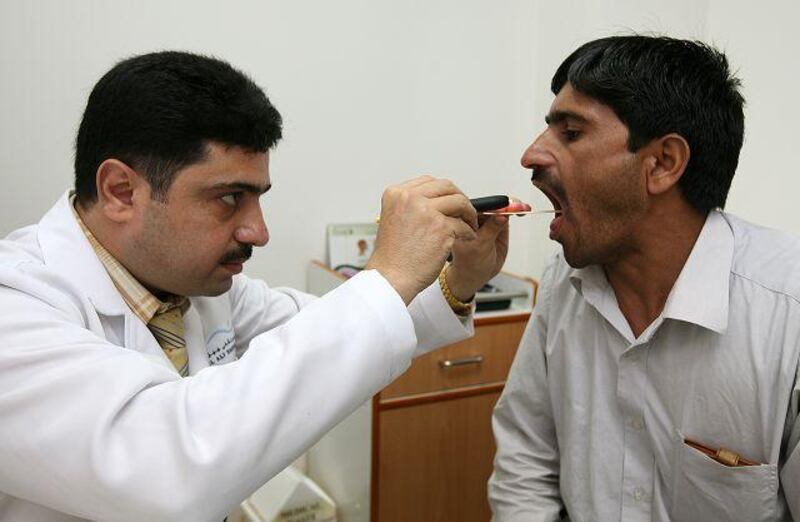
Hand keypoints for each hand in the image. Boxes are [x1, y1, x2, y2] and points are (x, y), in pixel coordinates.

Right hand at [366, 176, 476, 303]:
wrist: (390, 278)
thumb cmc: (392, 256)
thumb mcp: (394, 220)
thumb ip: (412, 207)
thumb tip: (437, 201)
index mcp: (396, 194)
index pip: (428, 182)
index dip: (444, 191)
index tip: (451, 200)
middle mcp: (410, 198)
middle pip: (446, 187)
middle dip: (460, 198)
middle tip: (466, 210)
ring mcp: (427, 212)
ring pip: (460, 202)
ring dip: (469, 214)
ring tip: (470, 225)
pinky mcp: (441, 228)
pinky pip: (464, 225)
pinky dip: (469, 232)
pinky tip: (467, 238)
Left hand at [446, 200, 530, 300]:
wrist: (474, 274)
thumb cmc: (470, 263)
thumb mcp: (481, 247)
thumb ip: (491, 230)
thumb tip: (502, 215)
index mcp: (464, 221)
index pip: (481, 208)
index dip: (496, 206)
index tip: (508, 207)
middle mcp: (474, 217)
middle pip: (493, 204)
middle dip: (508, 204)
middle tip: (520, 207)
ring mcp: (486, 220)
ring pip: (501, 207)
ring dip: (514, 206)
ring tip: (523, 209)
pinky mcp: (496, 223)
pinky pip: (506, 214)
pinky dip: (515, 211)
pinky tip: (521, 211)